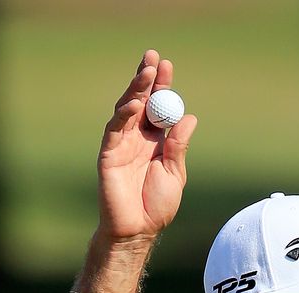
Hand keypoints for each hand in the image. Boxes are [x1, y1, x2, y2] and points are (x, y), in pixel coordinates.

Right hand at [97, 50, 196, 240]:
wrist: (138, 229)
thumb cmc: (157, 205)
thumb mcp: (175, 172)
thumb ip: (178, 146)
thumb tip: (190, 117)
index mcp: (155, 141)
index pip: (158, 107)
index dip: (162, 86)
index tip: (168, 66)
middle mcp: (137, 138)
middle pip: (141, 101)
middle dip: (146, 79)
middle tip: (152, 57)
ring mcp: (121, 144)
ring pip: (126, 110)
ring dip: (136, 90)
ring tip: (147, 72)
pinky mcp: (109, 154)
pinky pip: (115, 130)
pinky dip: (124, 115)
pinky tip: (135, 103)